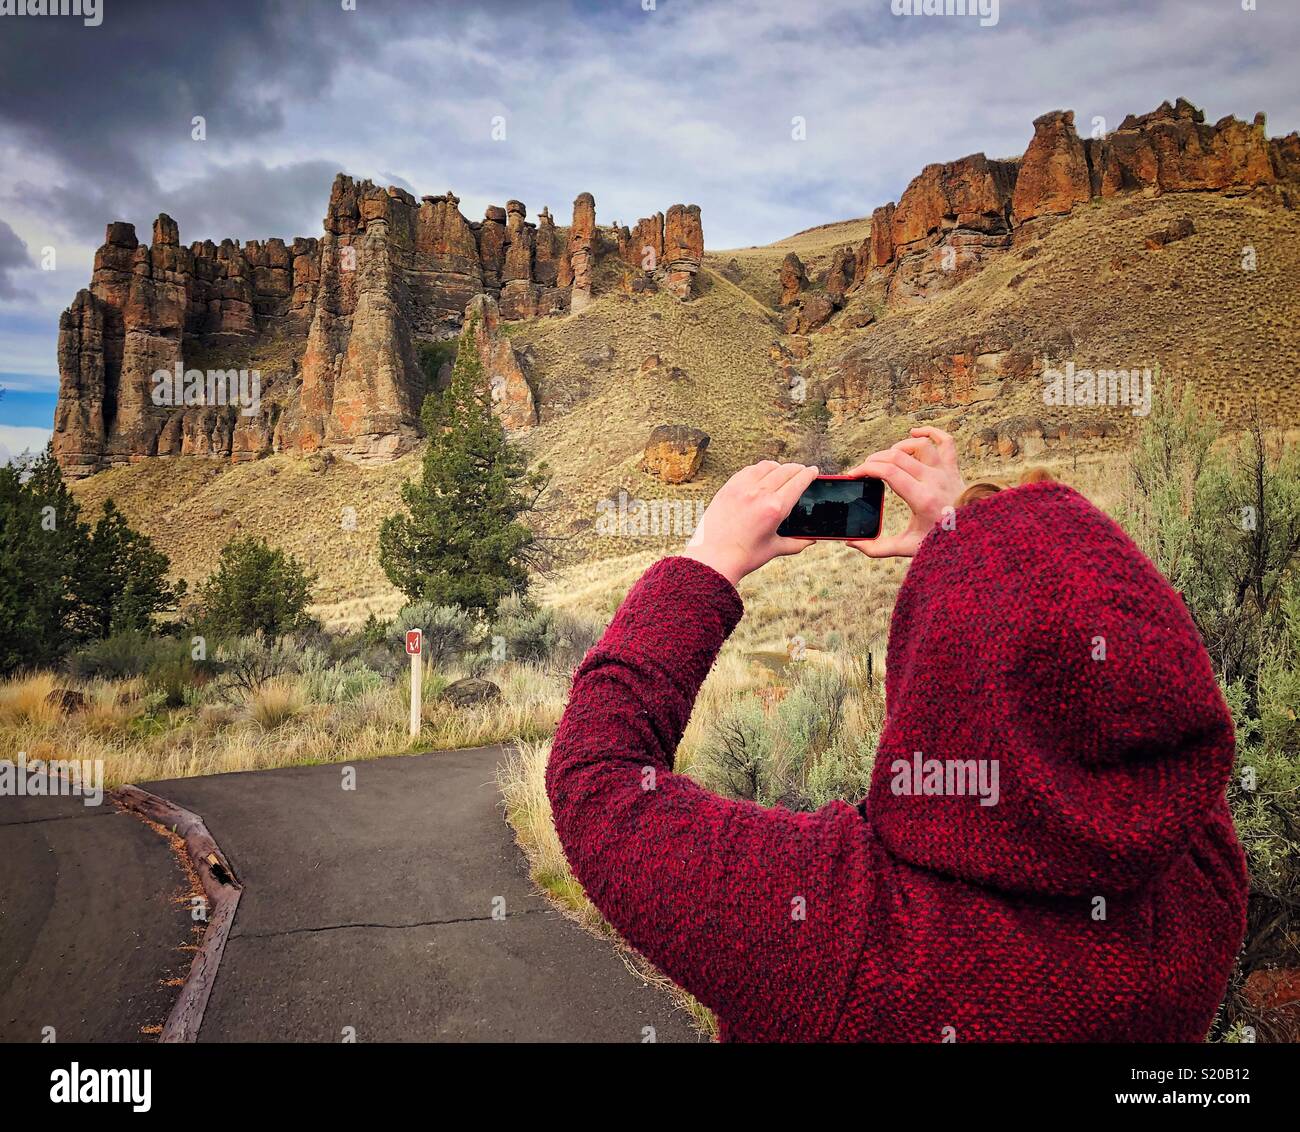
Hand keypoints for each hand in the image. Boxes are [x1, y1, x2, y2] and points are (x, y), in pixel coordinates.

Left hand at [682, 461, 819, 585]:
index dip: (809, 474)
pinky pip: (747, 471)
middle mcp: (760, 493)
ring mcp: (742, 488)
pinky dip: (758, 470)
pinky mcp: (728, 488)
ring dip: (778, 467)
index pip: (798, 482)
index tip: (814, 471)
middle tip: (801, 470)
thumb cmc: (745, 556)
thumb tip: (812, 540)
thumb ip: (796, 543)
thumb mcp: (774, 549)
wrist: (713, 558)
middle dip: (797, 468)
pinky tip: (761, 474)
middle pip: (785, 470)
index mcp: (775, 508)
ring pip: (766, 466)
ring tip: (782, 470)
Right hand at [845, 426, 966, 557]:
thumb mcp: (906, 548)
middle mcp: (935, 480)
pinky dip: (930, 432)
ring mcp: (946, 472)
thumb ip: (876, 548)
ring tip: (887, 459)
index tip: (854, 474)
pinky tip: (914, 432)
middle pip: (897, 457)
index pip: (889, 473)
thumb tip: (852, 542)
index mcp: (922, 499)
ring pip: (919, 444)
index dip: (866, 469)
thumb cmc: (941, 542)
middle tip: (864, 470)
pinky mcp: (954, 469)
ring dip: (898, 447)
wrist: (973, 537)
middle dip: (874, 460)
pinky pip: (946, 441)